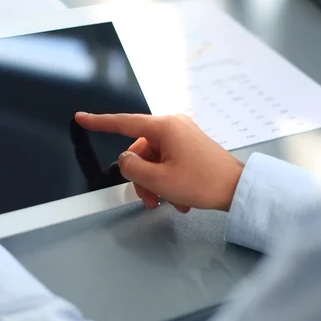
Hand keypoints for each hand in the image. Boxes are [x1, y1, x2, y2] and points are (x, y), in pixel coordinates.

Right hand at [75, 112, 243, 211]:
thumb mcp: (159, 180)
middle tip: (150, 200)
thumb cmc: (202, 183)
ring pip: (153, 160)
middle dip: (141, 178)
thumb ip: (131, 168)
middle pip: (140, 150)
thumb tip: (125, 160)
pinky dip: (168, 180)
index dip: (98, 122)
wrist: (239, 189)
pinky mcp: (191, 145)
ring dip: (155, 183)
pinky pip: (168, 161)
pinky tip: (179, 199)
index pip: (122, 122)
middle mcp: (173, 125)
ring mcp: (184, 134)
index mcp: (164, 127)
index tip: (81, 117)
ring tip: (168, 203)